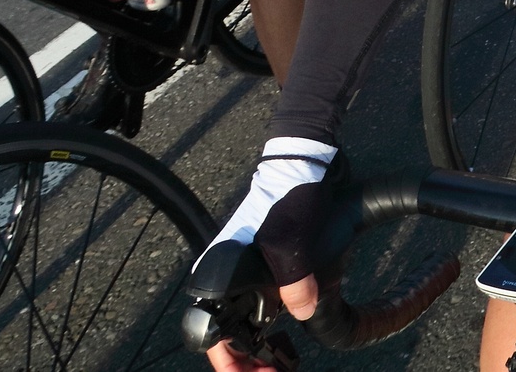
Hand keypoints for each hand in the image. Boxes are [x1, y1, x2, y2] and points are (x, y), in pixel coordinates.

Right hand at [200, 141, 335, 369]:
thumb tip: (301, 310)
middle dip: (245, 362)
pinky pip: (261, 311)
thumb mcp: (290, 237)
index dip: (231, 361)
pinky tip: (284, 341)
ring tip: (277, 366)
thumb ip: (294, 277)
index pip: (212, 333)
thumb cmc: (288, 195)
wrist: (304, 164)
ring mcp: (247, 276)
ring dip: (257, 351)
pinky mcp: (266, 272)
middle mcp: (226, 279)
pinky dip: (270, 332)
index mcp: (219, 275)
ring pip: (244, 327)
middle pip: (228, 336)